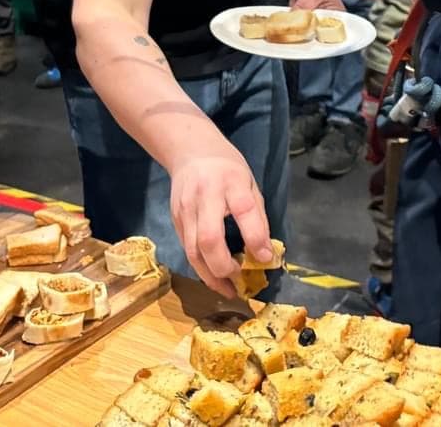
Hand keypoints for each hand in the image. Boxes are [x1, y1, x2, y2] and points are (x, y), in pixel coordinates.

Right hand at [168, 147, 274, 295]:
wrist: (190, 151)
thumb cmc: (227, 167)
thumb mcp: (249, 182)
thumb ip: (256, 215)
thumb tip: (264, 252)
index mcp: (231, 181)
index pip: (243, 211)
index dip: (255, 238)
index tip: (265, 258)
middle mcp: (205, 196)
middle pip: (209, 238)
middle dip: (224, 266)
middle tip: (240, 278)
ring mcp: (185, 210)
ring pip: (193, 251)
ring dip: (211, 276)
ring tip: (229, 290)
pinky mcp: (175, 220)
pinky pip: (187, 250)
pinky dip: (202, 268)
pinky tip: (215, 277)